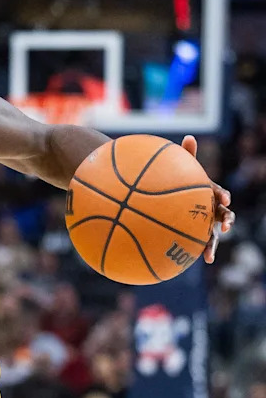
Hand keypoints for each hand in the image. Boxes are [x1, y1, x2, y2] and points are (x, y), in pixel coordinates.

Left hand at [181, 135, 234, 262]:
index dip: (223, 195)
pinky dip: (200, 252)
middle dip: (227, 221)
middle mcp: (211, 210)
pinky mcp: (197, 234)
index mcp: (209, 194)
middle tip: (225, 226)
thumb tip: (189, 136)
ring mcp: (205, 224)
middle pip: (224, 215)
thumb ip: (186, 156)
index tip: (223, 197)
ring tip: (209, 254)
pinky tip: (200, 261)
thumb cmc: (179, 183)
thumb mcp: (183, 170)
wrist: (171, 200)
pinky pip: (199, 244)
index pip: (220, 193)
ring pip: (213, 235)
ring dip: (213, 244)